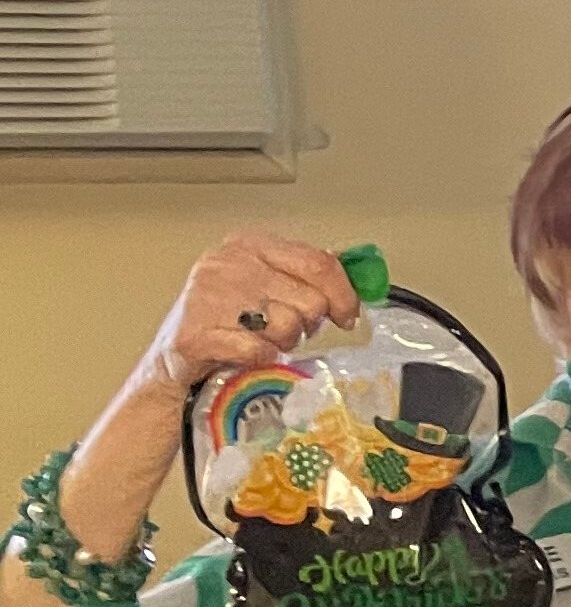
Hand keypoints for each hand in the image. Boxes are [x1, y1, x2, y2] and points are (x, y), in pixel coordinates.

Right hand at [141, 233, 362, 406]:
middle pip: (309, 301)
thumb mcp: (266, 285)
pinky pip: (259, 351)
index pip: (319, 263)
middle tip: (282, 330)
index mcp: (249, 245)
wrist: (175, 361)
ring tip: (259, 339)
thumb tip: (360, 279)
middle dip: (305, 324)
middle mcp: (227, 264)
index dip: (344, 295)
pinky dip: (260, 359)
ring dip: (281, 343)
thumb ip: (307, 277)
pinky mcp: (197, 334)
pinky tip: (246, 354)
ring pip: (287, 327)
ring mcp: (208, 297)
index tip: (348, 315)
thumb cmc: (226, 321)